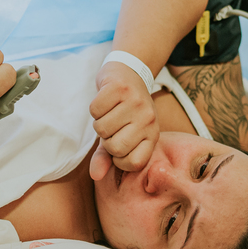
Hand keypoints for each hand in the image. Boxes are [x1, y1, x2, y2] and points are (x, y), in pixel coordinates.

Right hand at [89, 61, 158, 179]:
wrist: (130, 73)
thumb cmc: (124, 110)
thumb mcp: (120, 135)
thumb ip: (107, 158)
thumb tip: (95, 176)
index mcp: (152, 134)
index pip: (133, 163)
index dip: (118, 159)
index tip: (118, 145)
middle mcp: (148, 119)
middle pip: (116, 147)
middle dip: (106, 139)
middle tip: (111, 126)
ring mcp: (135, 103)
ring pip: (102, 128)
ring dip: (98, 121)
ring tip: (109, 112)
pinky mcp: (120, 88)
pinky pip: (95, 109)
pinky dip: (94, 107)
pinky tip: (105, 100)